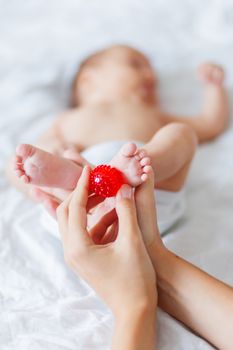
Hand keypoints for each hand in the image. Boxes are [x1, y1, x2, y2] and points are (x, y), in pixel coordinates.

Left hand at [56, 166, 156, 317]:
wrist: (136, 309)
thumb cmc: (135, 279)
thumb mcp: (132, 241)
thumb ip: (126, 211)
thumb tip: (123, 187)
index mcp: (79, 247)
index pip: (75, 207)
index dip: (82, 186)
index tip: (89, 169)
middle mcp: (72, 251)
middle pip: (67, 213)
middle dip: (81, 194)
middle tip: (97, 181)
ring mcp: (77, 256)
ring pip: (74, 222)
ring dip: (89, 207)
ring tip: (107, 195)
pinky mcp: (85, 259)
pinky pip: (85, 233)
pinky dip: (96, 221)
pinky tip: (115, 215)